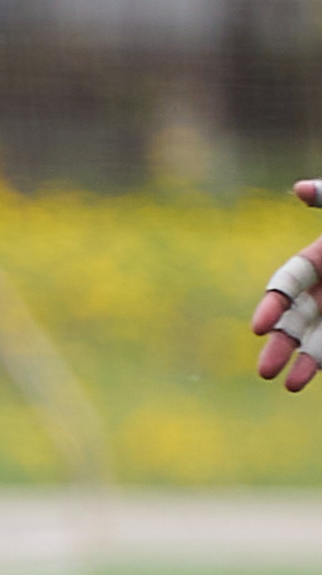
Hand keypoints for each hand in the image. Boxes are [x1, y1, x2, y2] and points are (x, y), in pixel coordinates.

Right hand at [254, 184, 321, 391]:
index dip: (272, 305)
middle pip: (296, 318)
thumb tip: (300, 189)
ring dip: (305, 362)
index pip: (288, 283)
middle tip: (264, 370)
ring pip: (319, 339)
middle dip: (280, 345)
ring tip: (293, 384)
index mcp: (320, 259)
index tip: (260, 328)